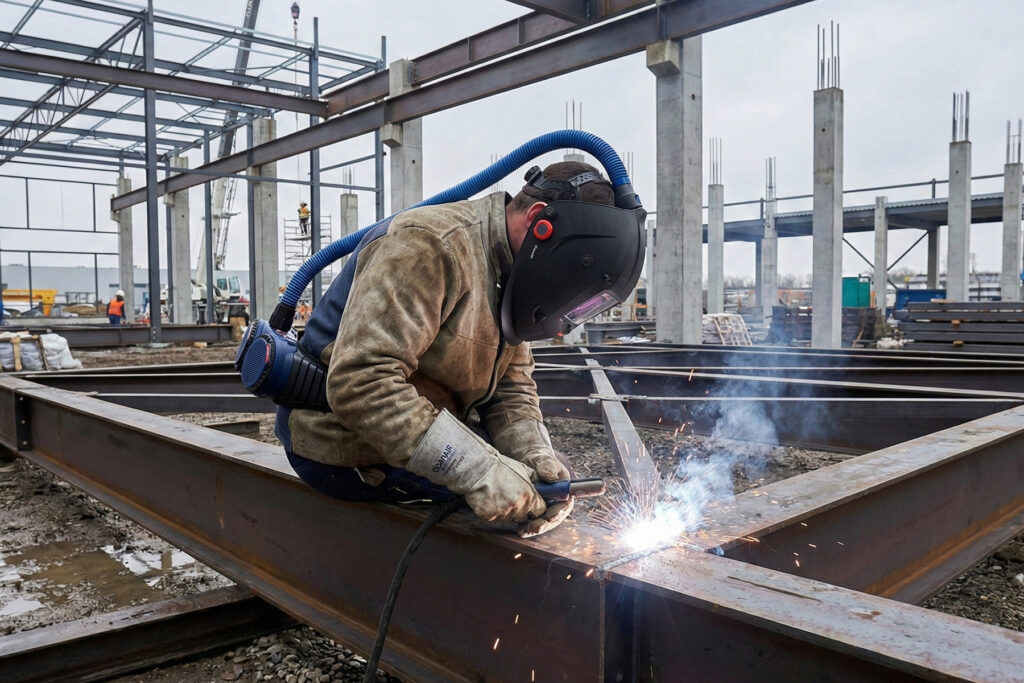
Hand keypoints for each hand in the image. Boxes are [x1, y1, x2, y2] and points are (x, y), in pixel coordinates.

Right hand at [406, 409, 545, 522]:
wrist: (477, 470)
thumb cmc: (500, 467)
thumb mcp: (523, 469)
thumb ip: (536, 480)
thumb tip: (546, 485)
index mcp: (529, 496)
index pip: (540, 511)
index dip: (536, 507)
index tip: (532, 503)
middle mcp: (518, 507)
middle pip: (524, 516)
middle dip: (521, 509)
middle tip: (511, 495)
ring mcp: (503, 513)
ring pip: (509, 518)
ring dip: (506, 510)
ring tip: (499, 494)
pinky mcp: (489, 517)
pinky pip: (495, 518)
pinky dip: (493, 511)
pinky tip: (489, 498)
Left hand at [513, 448, 572, 536]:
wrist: (527, 462)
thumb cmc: (539, 460)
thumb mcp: (545, 461)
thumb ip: (548, 467)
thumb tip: (551, 477)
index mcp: (564, 490)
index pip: (565, 505)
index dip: (558, 512)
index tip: (550, 516)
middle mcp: (556, 501)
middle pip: (554, 517)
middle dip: (545, 524)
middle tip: (536, 527)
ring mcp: (545, 506)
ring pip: (543, 522)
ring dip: (535, 528)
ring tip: (525, 531)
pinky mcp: (533, 510)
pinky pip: (532, 521)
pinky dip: (526, 527)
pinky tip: (520, 530)